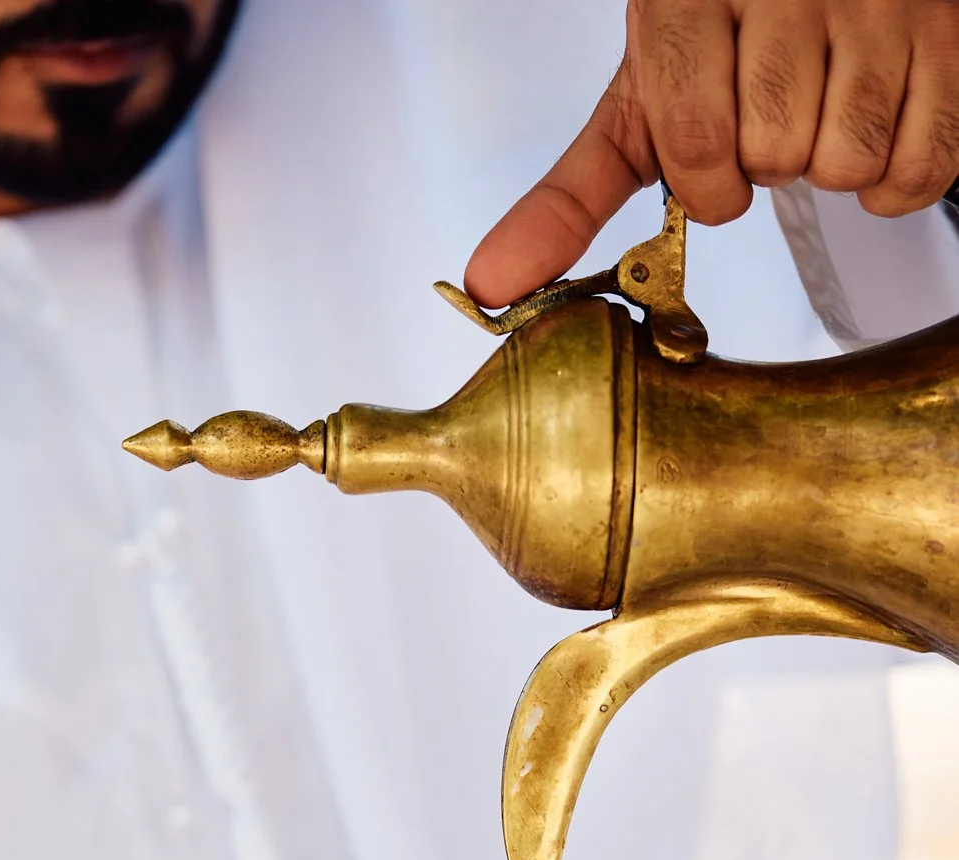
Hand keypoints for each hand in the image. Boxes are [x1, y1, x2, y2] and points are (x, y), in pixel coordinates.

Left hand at [466, 0, 958, 306]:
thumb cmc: (729, 32)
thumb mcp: (642, 99)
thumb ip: (569, 197)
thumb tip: (493, 284)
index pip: (698, 139)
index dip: (707, 176)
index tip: (714, 157)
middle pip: (773, 154)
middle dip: (766, 163)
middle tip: (772, 115)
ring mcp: (881, 2)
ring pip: (846, 161)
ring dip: (830, 166)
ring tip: (822, 109)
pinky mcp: (950, 34)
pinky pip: (922, 164)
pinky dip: (896, 179)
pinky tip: (873, 128)